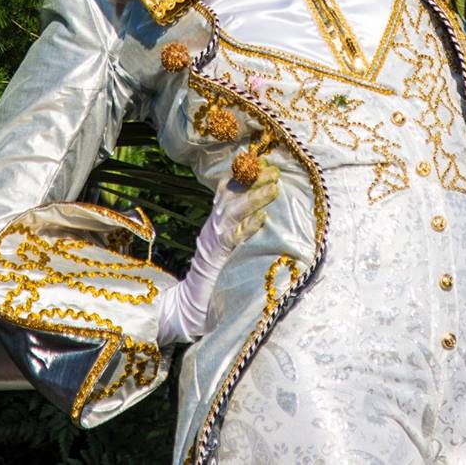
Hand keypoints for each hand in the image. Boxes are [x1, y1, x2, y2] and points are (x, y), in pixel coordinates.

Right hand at [156, 162, 281, 342]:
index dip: (245, 174)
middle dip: (253, 180)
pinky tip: (261, 219)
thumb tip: (264, 211)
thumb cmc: (216, 277)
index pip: (228, 189)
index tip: (263, 162)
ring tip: (273, 188)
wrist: (191, 303)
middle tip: (274, 171)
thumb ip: (239, 227)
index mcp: (216, 221)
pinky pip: (233, 237)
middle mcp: (213, 226)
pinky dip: (247, 227)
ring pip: (234, 211)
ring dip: (254, 197)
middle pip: (232, 194)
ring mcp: (213, 240)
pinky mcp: (217, 257)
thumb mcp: (227, 245)